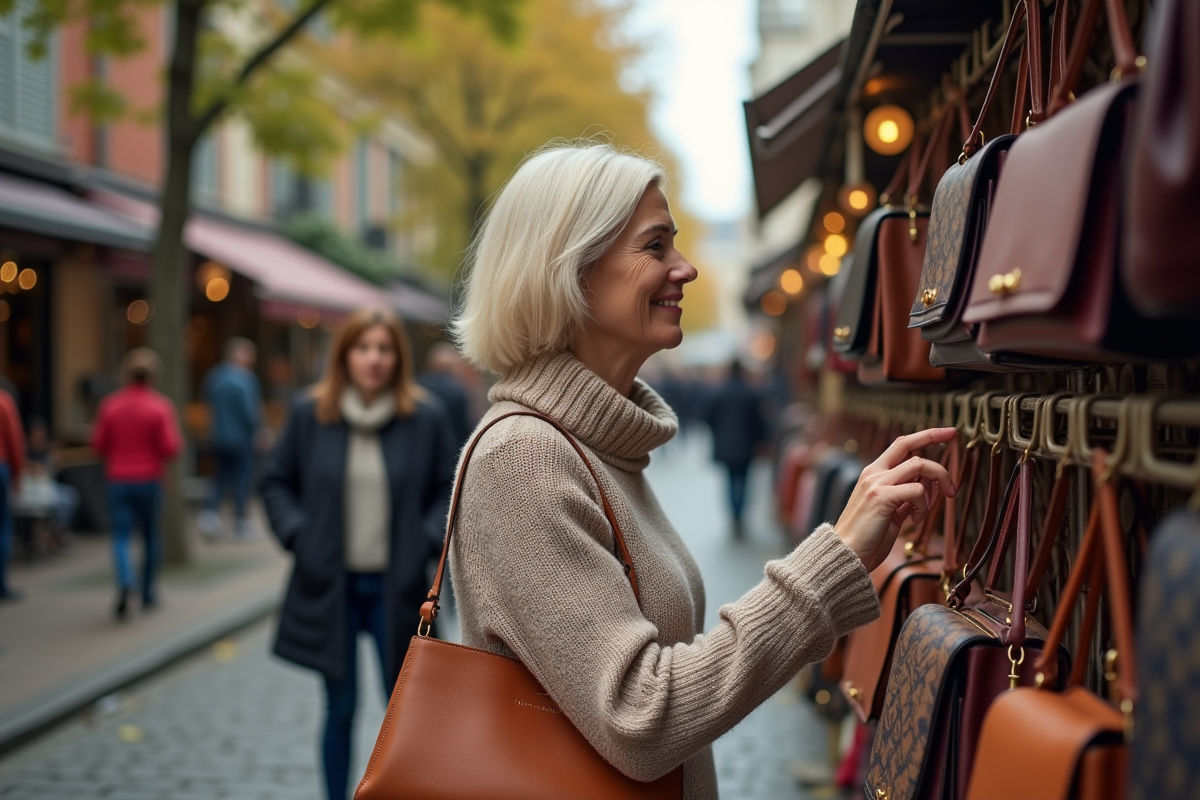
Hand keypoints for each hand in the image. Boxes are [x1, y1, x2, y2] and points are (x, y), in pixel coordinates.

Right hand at [834, 427, 957, 572]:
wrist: (847, 554)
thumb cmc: (868, 536)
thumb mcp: (891, 510)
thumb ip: (906, 495)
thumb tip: (929, 485)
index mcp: (874, 473)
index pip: (902, 445)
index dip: (926, 436)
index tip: (948, 433)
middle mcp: (874, 473)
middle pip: (909, 444)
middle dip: (935, 438)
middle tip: (954, 446)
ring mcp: (876, 483)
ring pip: (919, 465)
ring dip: (937, 482)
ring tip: (932, 504)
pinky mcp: (881, 497)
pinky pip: (917, 490)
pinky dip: (924, 506)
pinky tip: (915, 520)